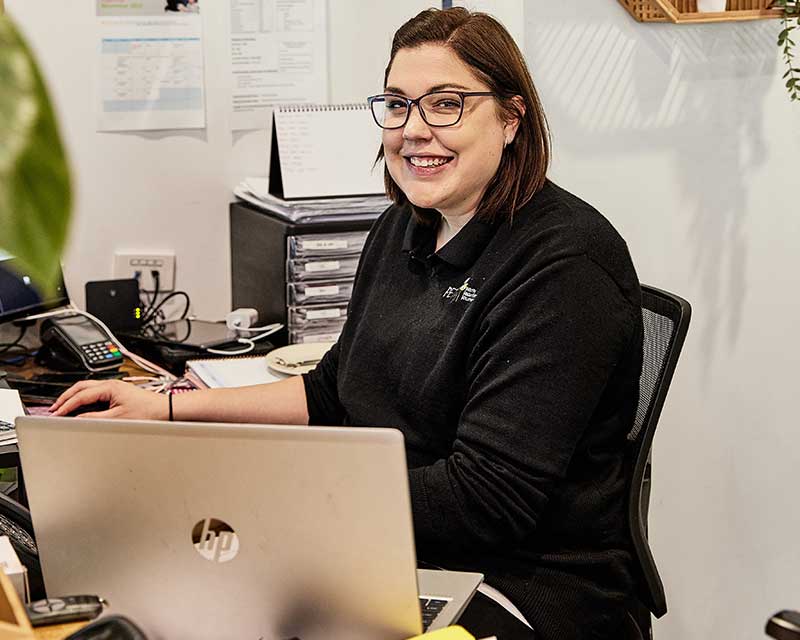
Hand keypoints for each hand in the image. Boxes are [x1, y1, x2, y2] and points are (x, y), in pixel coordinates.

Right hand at [49, 380, 167, 419]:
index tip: (56, 414)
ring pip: (88, 389)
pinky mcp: (118, 393)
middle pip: (81, 387)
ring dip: (74, 397)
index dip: (66, 405)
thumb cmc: (147, 412)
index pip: (81, 395)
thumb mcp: (117, 419)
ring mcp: (115, 388)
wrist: (164, 409)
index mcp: (110, 387)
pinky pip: (95, 392)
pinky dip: (84, 399)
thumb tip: (77, 419)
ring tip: (64, 407)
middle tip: (54, 408)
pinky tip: (81, 406)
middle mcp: (111, 384)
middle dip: (66, 397)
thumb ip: (94, 419)